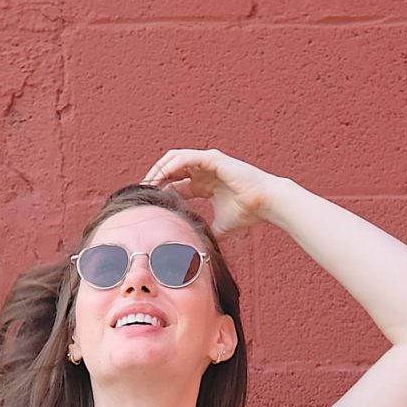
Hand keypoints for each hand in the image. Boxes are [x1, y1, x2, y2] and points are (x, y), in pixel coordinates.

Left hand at [138, 149, 281, 237]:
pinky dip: (171, 165)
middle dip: (156, 179)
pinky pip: (185, 158)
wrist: (264, 203)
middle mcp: (204, 170)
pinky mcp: (212, 158)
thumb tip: (199, 249)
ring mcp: (207, 162)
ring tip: (148, 183)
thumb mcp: (221, 226)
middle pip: (172, 170)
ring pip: (175, 160)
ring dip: (159, 169)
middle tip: (142, 192)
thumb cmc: (247, 212)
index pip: (176, 184)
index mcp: (205, 184)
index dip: (162, 192)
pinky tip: (161, 176)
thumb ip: (208, 231)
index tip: (149, 204)